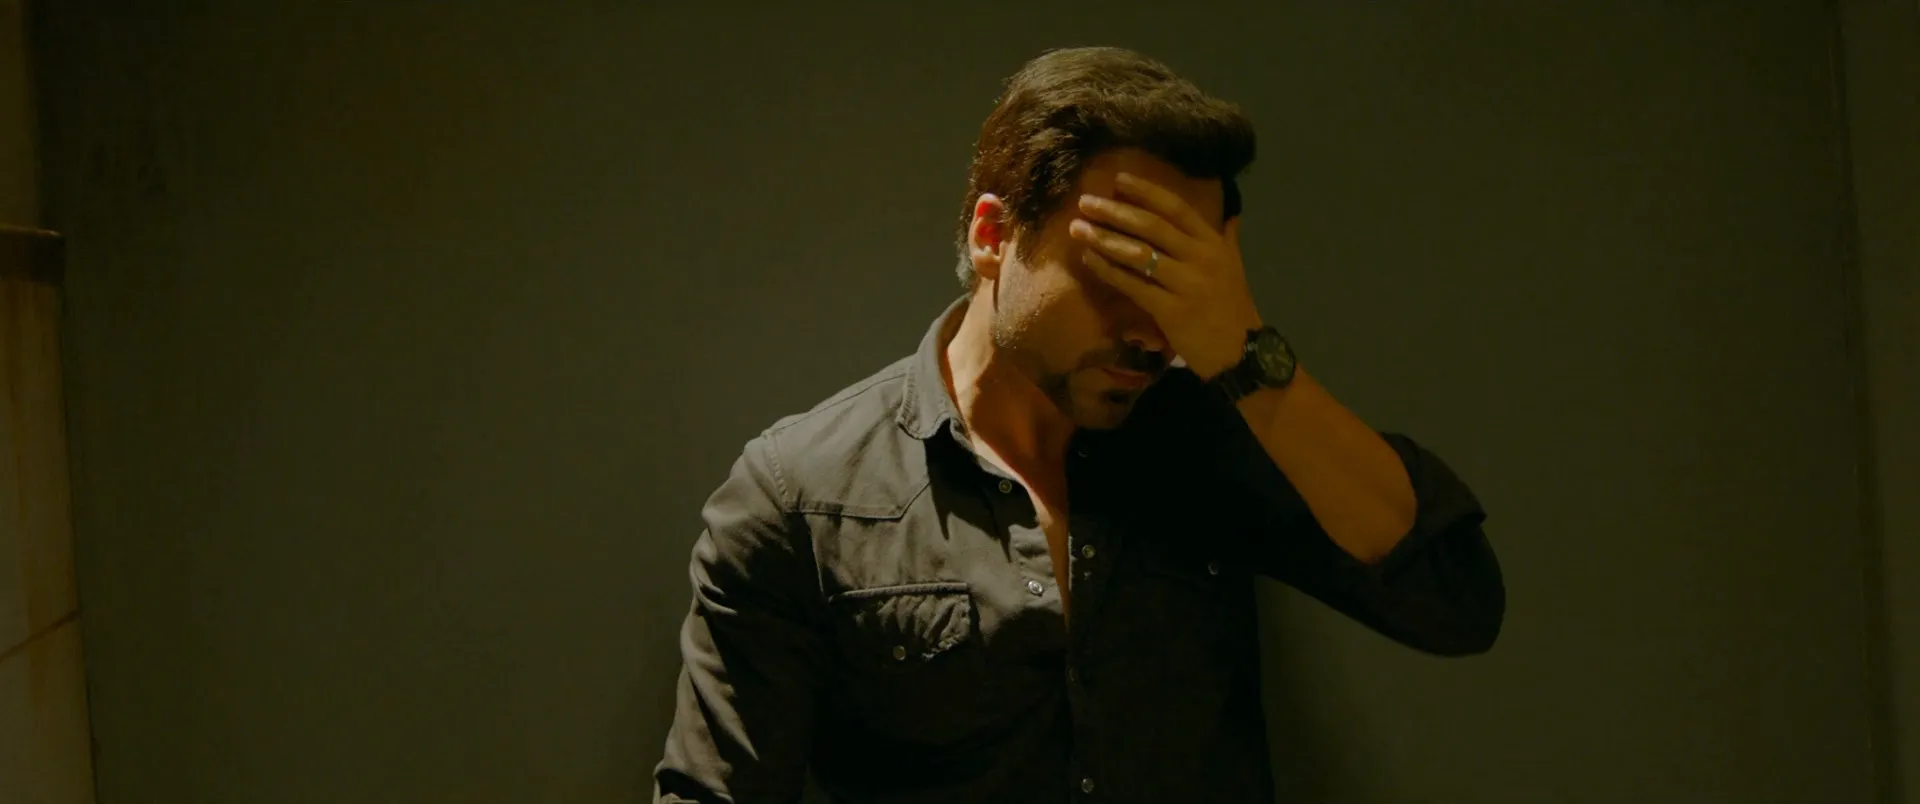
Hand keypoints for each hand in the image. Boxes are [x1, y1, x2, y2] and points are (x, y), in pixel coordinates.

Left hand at [1069, 172, 1263, 380]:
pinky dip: (1108, 270)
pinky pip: (1133, 285)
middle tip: (1086, 201)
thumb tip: (1232, 216)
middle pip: (1151, 226)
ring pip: (1138, 254)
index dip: (1146, 192)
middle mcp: (1200, 258)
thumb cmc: (1233, 308)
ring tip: (1078, 228)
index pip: (1176, 208)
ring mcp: (1185, 284)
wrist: (1241, 352)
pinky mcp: (1170, 310)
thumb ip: (1229, 239)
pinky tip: (1090, 259)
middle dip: (1115, 212)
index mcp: (1213, 244)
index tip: (1118, 180)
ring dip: (1104, 239)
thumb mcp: (1235, 268)